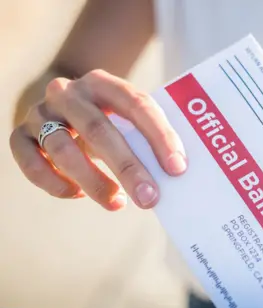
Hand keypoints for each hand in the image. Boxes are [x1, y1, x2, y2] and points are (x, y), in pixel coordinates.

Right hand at [9, 69, 186, 210]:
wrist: (66, 110)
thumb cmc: (110, 121)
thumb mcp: (127, 120)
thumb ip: (146, 138)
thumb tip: (176, 173)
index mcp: (103, 82)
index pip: (136, 104)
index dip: (159, 136)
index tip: (177, 168)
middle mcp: (68, 93)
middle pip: (98, 129)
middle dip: (128, 167)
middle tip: (150, 198)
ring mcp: (40, 113)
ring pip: (62, 149)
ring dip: (93, 181)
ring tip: (118, 203)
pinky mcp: (19, 135)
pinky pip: (30, 162)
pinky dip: (54, 183)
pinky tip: (78, 194)